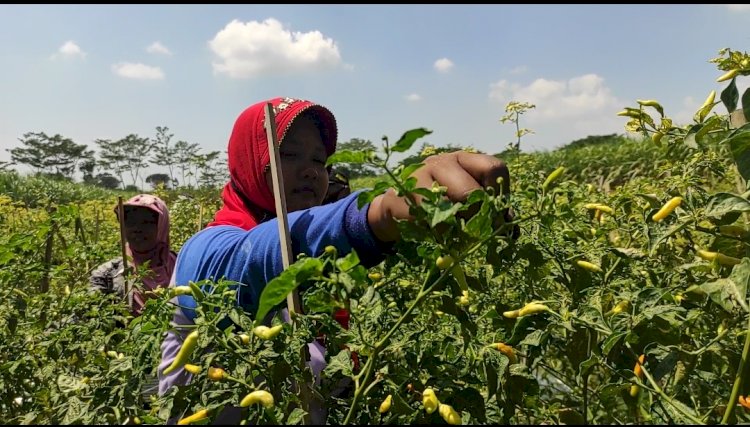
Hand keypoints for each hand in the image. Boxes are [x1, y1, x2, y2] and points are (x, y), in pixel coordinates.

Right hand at [368, 151, 510, 241]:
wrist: (396, 209)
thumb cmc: (437, 205)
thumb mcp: (464, 202)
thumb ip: (487, 208)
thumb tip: (509, 226)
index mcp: (464, 160)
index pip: (493, 168)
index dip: (500, 194)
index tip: (496, 215)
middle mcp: (443, 161)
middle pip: (472, 191)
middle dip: (477, 218)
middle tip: (476, 232)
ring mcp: (420, 175)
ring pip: (450, 206)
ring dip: (455, 227)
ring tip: (454, 233)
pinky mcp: (404, 195)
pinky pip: (428, 219)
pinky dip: (436, 232)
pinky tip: (434, 232)